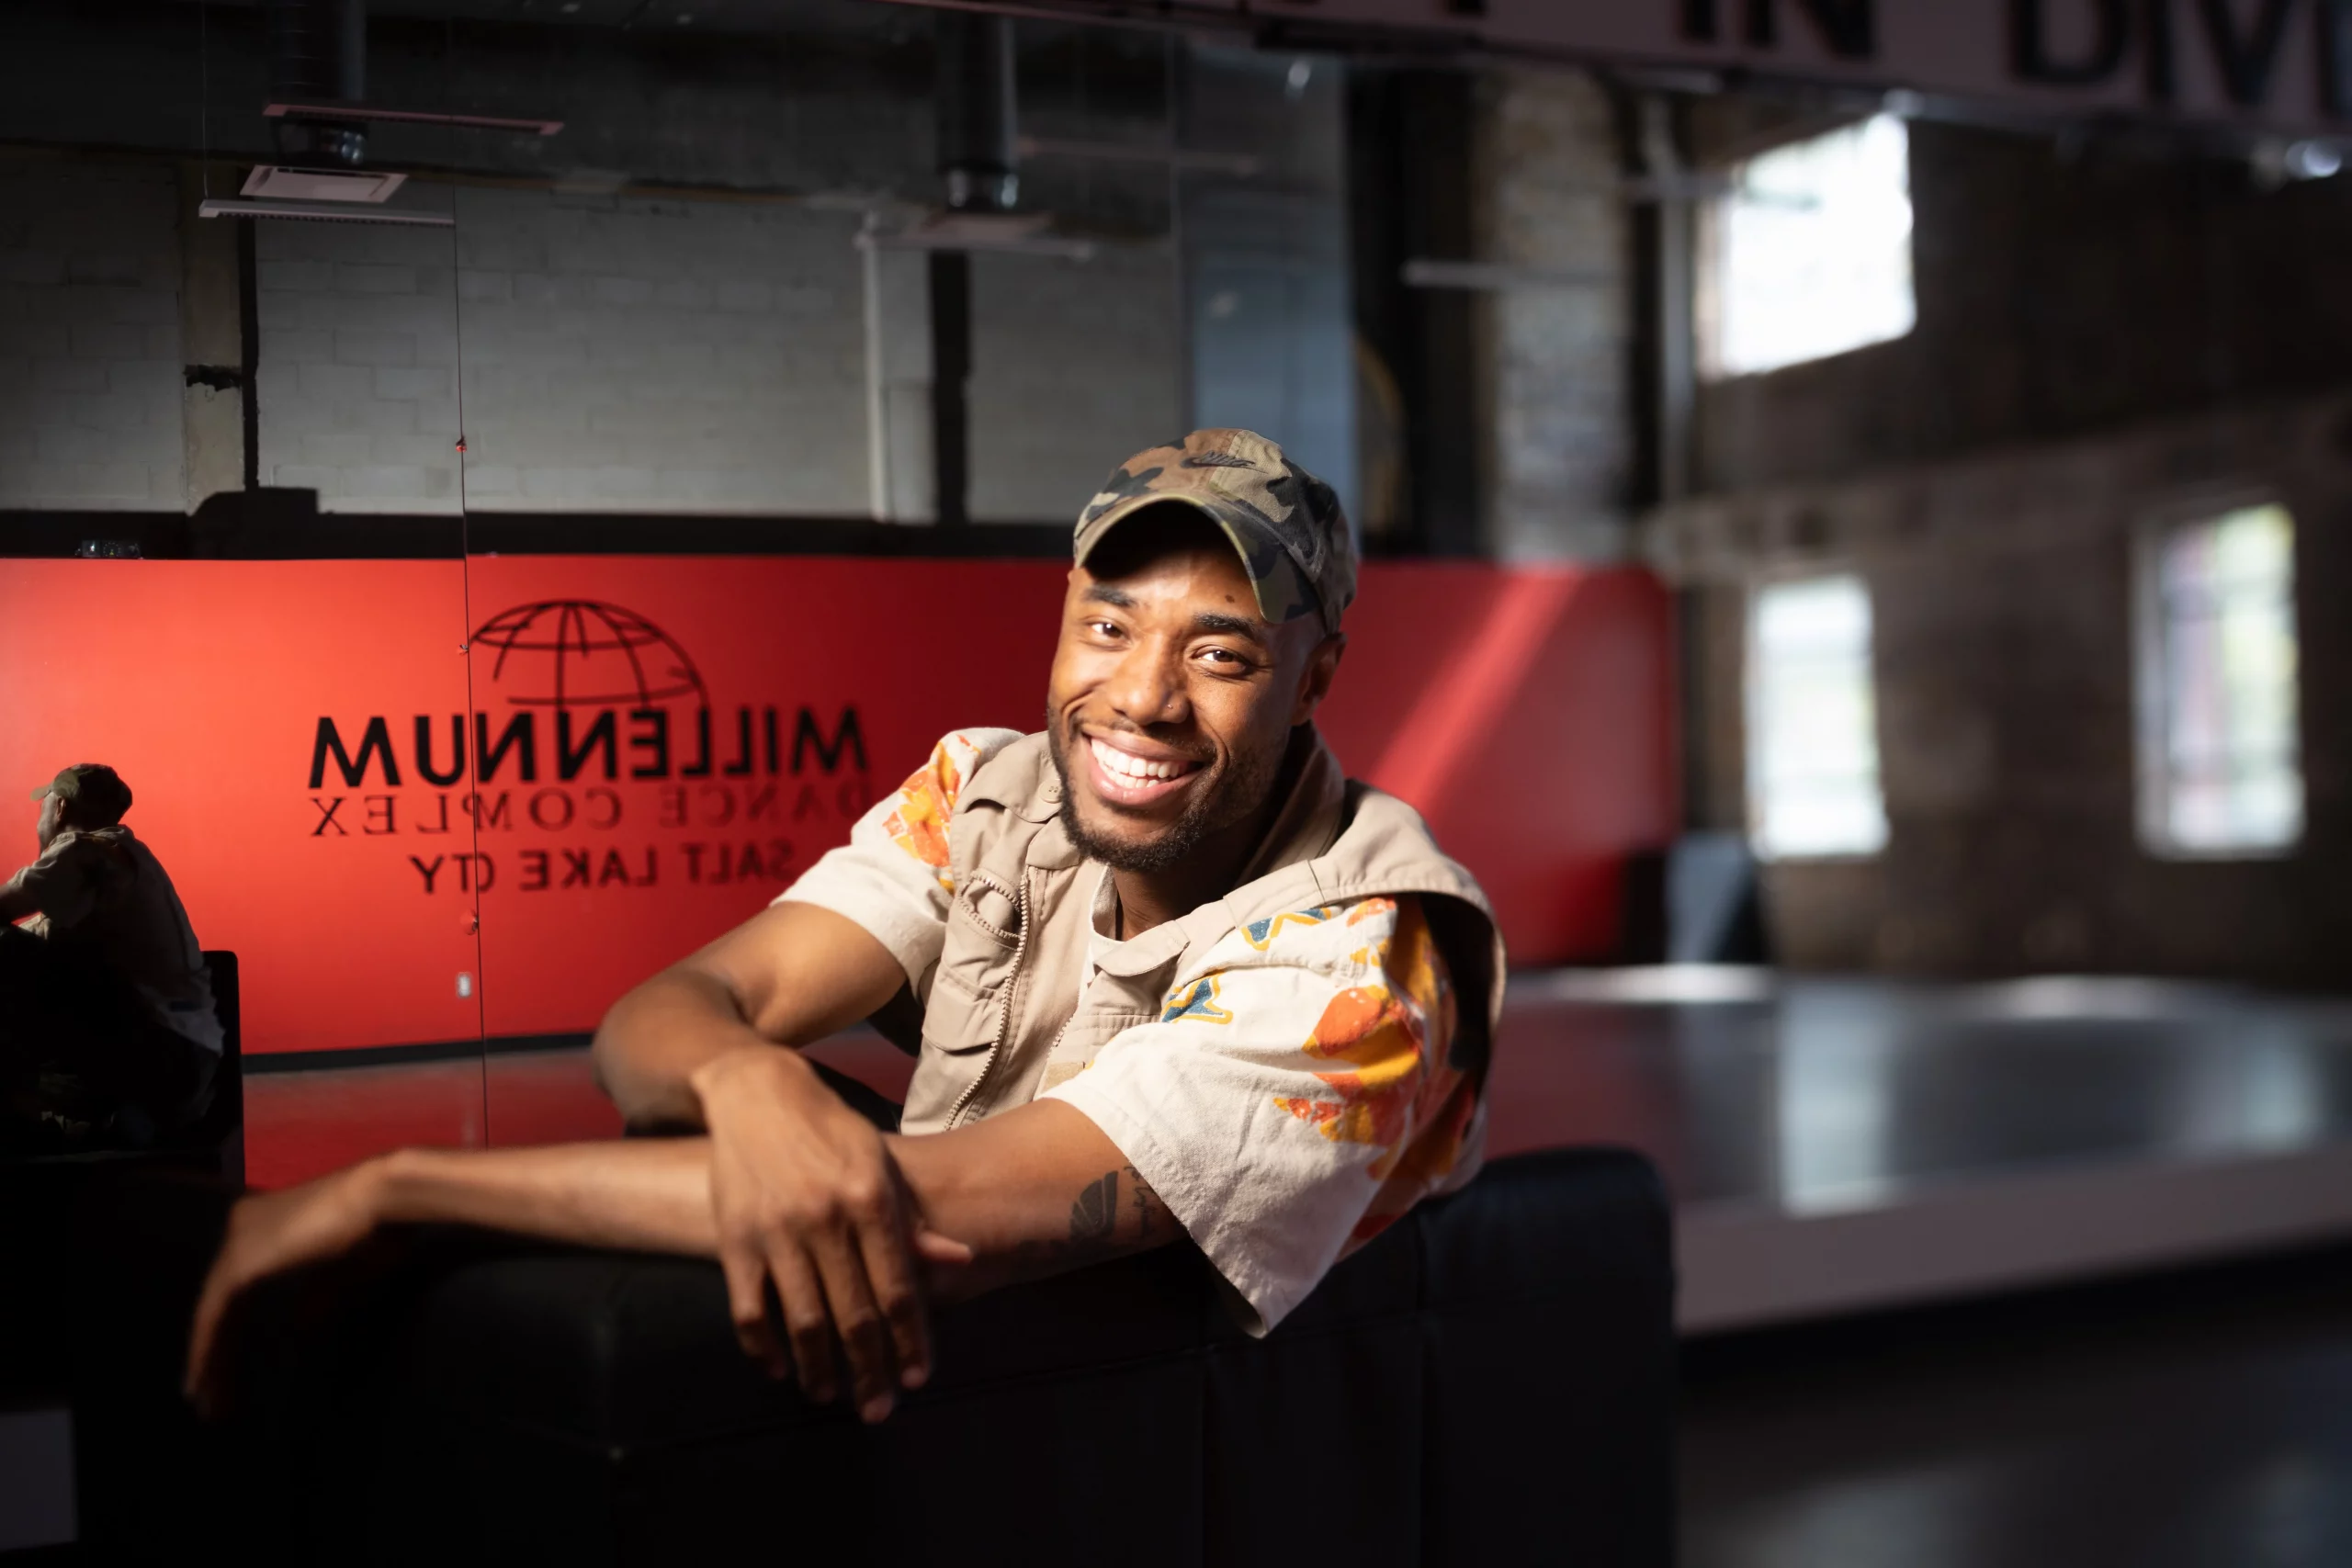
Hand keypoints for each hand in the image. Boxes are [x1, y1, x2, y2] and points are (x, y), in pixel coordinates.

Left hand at [184, 1160, 386, 1416]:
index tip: (232, 1370)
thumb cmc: (374, 1229)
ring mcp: (237, 1243)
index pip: (238, 1287)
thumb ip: (315, 1296)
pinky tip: (204, 1378)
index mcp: (265, 1223)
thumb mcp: (341, 1271)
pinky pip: (213, 1315)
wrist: (381, 1198)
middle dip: (216, 1352)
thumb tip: (300, 1324)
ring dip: (208, 1357)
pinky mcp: (240, 1262)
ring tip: (207, 1402)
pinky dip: (206, 1348)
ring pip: (211, 1312)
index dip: (233, 1330)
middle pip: (219, 1302)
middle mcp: (241, 1229)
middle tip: (213, 1397)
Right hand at [693, 1048, 971, 1421]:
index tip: (919, 1378)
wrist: (757, 1095)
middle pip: (854, 1314)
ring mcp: (776, 1230)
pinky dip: (763, 1347)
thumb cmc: (831, 1133)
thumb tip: (962, 1261)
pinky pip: (749, 1308)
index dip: (911, 1339)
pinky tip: (778, 1369)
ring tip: (831, 1395)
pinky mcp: (733, 1239)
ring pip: (803, 1320)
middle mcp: (826, 1217)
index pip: (898, 1287)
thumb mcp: (880, 1164)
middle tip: (878, 1408)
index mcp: (870, 1199)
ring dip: (819, 1368)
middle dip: (871, 1370)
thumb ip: (913, 1221)